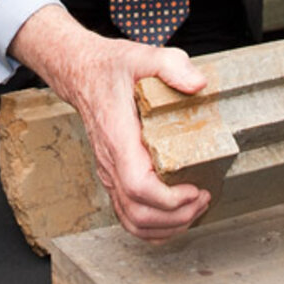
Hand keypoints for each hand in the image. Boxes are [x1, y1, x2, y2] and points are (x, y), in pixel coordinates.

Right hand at [10, 5, 210, 240]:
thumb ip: (172, 65)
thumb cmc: (110, 67)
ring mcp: (108, 172)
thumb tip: (198, 84)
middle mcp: (110, 162)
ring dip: (167, 225)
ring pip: (132, 221)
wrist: (80, 73)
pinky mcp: (112, 176)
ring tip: (193, 208)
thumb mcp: (143, 55)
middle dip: (177, 216)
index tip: (195, 188)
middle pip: (138, 212)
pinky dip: (153, 227)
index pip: (138, 186)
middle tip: (203, 198)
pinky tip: (174, 215)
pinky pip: (127, 215)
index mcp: (118, 137)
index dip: (169, 199)